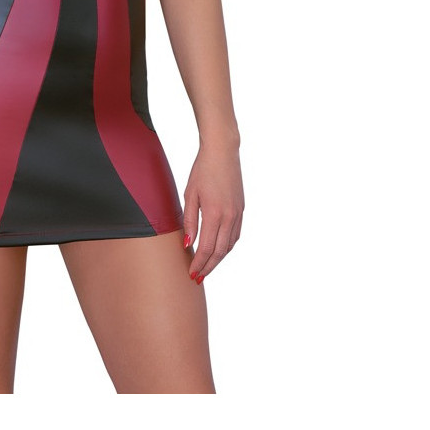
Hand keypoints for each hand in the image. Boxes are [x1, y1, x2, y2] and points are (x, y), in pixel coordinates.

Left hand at [182, 142, 244, 283]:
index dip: (199, 263)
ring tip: (207, 267)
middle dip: (209, 267)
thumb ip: (189, 221)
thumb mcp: (190, 194)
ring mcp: (238, 213)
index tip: (191, 274)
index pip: (207, 248)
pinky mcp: (241, 209)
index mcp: (214, 213)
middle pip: (220, 251)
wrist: (222, 152)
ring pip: (230, 245)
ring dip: (219, 259)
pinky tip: (219, 250)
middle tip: (198, 278)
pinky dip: (227, 247)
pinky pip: (236, 235)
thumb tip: (187, 244)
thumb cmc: (202, 170)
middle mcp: (229, 216)